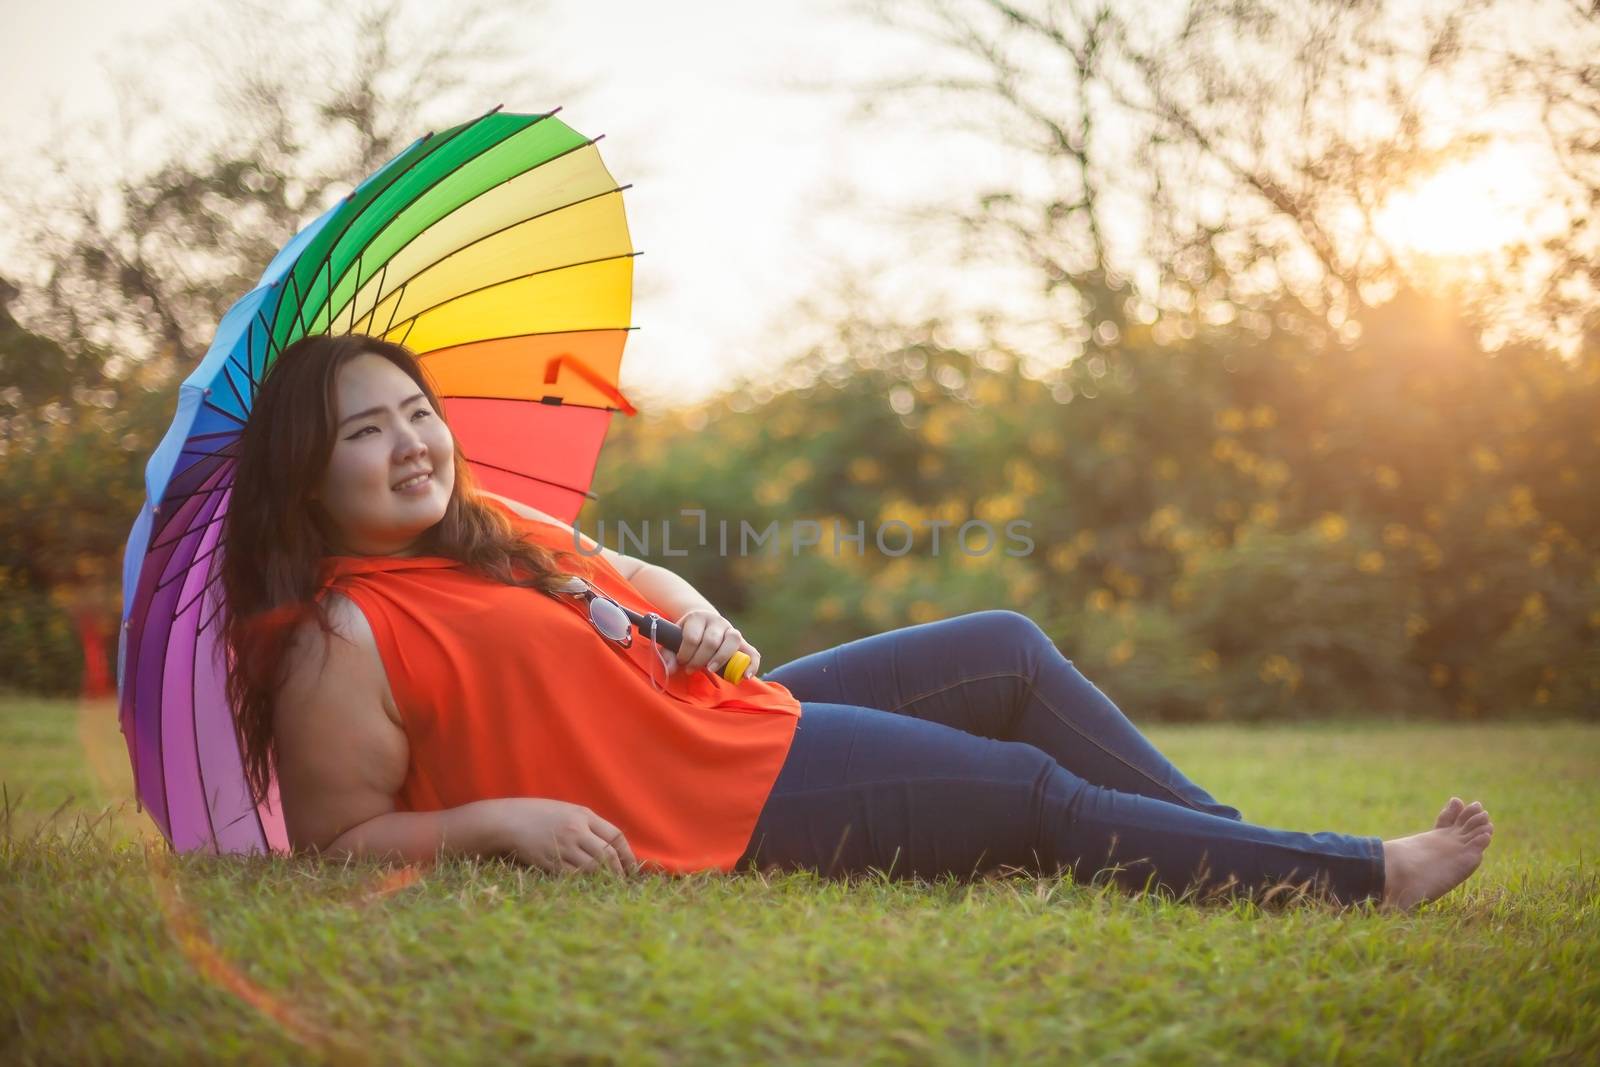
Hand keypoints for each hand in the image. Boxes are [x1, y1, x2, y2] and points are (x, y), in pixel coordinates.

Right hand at [499, 798, 639, 877]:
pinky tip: (588, 885)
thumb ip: (590, 825)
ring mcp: (562, 847)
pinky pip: (573, 876)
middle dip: (620, 871)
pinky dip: (584, 881)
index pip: (615, 836)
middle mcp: (575, 831)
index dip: (628, 854)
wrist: (510, 820)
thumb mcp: (569, 811)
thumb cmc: (541, 814)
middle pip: (607, 855)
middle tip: (624, 881)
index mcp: (583, 816)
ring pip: (592, 868)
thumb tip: (613, 846)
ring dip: (604, 879)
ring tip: (610, 885)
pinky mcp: (550, 862)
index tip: (632, 867)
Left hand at [670, 608, 760, 677]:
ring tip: (711, 670)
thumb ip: (669, 654)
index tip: (681, 661)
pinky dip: (751, 664)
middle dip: (700, 659)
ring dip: (721, 658)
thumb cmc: (686, 636)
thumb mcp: (674, 641)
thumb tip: (670, 669)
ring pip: (733, 640)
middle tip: (691, 669)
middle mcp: (717, 621)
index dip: (685, 653)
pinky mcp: (743, 642)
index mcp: (698, 618)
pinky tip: (746, 676)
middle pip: (712, 640)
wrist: (702, 624)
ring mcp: (731, 630)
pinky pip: (752, 652)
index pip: (693, 637)